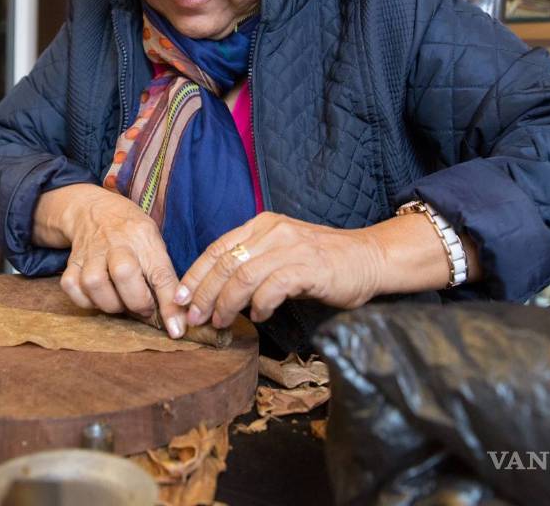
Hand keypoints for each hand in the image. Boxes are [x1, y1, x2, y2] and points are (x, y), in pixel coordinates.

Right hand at [34, 184, 187, 338]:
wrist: (94, 209)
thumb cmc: (132, 233)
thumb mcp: (155, 245)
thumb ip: (165, 280)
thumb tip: (179, 323)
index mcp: (144, 238)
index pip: (161, 274)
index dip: (170, 305)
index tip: (177, 330)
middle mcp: (116, 243)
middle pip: (123, 273)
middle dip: (136, 301)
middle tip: (143, 306)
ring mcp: (91, 252)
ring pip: (94, 283)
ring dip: (109, 303)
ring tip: (119, 301)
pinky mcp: (72, 262)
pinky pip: (71, 286)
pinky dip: (84, 299)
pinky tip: (97, 297)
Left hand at [174, 212, 383, 328]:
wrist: (369, 258)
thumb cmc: (323, 263)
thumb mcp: (282, 254)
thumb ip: (253, 265)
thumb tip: (217, 294)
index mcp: (262, 225)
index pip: (217, 248)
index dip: (195, 275)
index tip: (180, 299)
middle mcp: (273, 231)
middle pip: (225, 263)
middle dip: (204, 294)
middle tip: (194, 319)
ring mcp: (291, 247)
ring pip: (243, 277)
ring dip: (226, 304)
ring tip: (221, 323)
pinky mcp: (308, 267)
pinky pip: (272, 288)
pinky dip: (260, 306)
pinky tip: (259, 317)